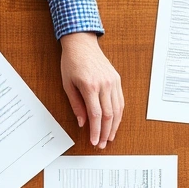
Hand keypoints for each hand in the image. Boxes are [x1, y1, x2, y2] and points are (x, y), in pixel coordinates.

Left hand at [59, 32, 123, 148]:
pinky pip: (120, 101)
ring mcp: (113, 82)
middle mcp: (104, 85)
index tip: (94, 141)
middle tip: (101, 144)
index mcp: (90, 86)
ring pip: (117, 110)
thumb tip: (83, 123)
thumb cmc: (72, 62)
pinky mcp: (117, 80)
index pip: (96, 115)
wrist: (81, 44)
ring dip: (114, 126)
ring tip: (109, 137)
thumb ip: (76, 105)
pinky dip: (119, 114)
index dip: (96, 131)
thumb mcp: (68, 85)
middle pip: (108, 115)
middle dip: (105, 132)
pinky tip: (115, 122)